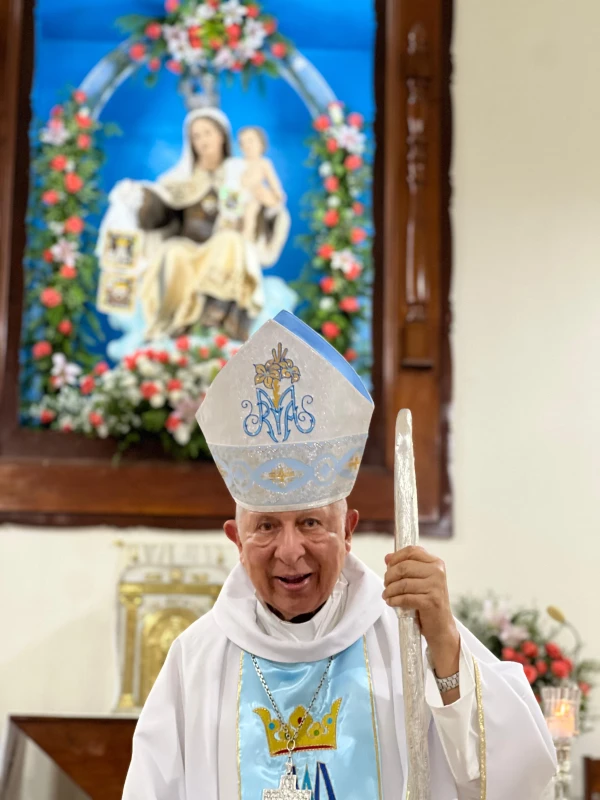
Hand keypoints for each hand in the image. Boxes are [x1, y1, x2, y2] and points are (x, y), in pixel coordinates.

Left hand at [383, 546, 459, 677]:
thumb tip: (387, 557)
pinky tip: (391, 602)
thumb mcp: (420, 580)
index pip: (411, 551)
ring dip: (390, 590)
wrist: (441, 626)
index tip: (388, 565)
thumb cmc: (428, 601)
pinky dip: (394, 600)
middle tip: (386, 584)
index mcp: (436, 563)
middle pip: (404, 566)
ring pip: (403, 583)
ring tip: (387, 594)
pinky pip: (405, 597)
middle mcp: (438, 572)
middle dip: (389, 575)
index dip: (396, 557)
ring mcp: (436, 587)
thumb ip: (406, 567)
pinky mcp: (431, 602)